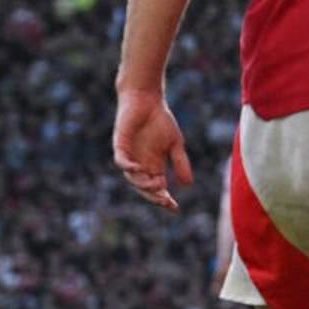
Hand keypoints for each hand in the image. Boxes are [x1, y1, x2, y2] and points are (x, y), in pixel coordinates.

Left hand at [113, 85, 192, 210]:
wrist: (147, 100)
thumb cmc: (160, 120)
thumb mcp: (175, 144)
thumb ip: (180, 163)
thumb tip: (188, 184)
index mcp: (153, 166)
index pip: (157, 188)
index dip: (164, 198)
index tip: (174, 207)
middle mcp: (139, 165)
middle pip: (144, 188)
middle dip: (154, 196)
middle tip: (164, 200)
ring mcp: (129, 156)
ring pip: (132, 178)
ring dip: (143, 184)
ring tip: (157, 185)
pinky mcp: (120, 145)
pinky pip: (121, 161)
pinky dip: (129, 167)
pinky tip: (139, 169)